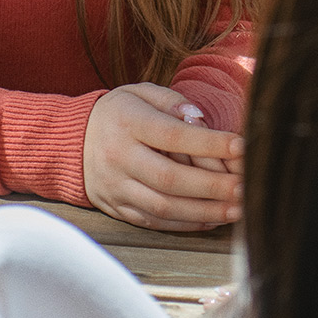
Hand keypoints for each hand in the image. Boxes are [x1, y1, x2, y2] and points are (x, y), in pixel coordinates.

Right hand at [84, 84, 242, 231]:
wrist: (70, 141)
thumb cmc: (118, 113)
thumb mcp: (140, 93)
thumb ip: (171, 101)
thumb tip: (199, 118)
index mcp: (127, 123)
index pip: (173, 135)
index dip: (210, 143)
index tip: (243, 147)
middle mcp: (118, 157)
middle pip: (169, 178)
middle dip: (212, 187)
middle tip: (246, 188)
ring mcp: (115, 186)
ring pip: (162, 206)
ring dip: (204, 211)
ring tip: (236, 210)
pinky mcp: (116, 207)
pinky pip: (153, 221)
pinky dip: (185, 223)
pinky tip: (211, 219)